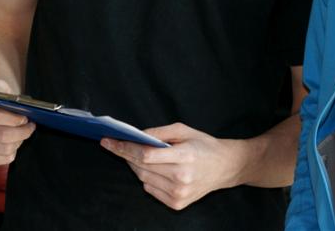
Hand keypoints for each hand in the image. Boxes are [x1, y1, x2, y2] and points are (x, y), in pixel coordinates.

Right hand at [0, 78, 35, 165]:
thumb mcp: (0, 87)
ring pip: (5, 148)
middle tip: (29, 127)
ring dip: (19, 141)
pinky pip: (3, 159)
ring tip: (22, 133)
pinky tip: (13, 143)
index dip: (15, 119)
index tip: (25, 117)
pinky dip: (14, 152)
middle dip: (22, 132)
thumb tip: (15, 101)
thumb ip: (4, 89)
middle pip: (1, 135)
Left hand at [101, 122, 242, 209]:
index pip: (146, 155)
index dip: (124, 148)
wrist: (225, 167)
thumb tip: (136, 135)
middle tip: (117, 144)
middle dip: (126, 155)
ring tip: (142, 155)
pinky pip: (150, 189)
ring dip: (137, 166)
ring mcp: (178, 194)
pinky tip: (157, 170)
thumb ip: (159, 132)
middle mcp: (181, 178)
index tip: (109, 141)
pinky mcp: (177, 204)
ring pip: (143, 179)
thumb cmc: (204, 145)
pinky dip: (148, 178)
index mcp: (184, 157)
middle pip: (140, 168)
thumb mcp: (184, 130)